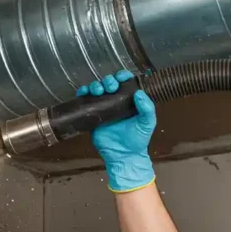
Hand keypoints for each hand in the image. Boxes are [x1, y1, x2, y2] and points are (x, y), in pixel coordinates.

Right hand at [76, 70, 155, 191]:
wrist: (123, 156)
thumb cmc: (137, 139)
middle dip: (108, 80)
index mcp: (129, 100)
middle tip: (111, 87)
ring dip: (96, 85)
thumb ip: (147, 108)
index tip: (121, 77)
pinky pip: (85, 101)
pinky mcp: (92, 115)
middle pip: (109, 82)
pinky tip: (85, 93)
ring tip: (98, 91)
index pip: (125, 82)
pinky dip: (83, 93)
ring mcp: (103, 107)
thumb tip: (139, 93)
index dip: (122, 76)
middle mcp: (116, 100)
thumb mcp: (147, 123)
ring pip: (96, 89)